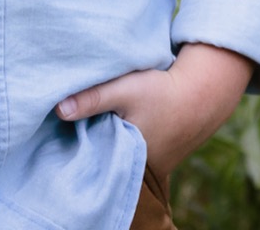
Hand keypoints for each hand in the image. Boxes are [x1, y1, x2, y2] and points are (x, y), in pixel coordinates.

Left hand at [54, 43, 255, 175]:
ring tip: (91, 122)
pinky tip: (110, 125)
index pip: (90, 158)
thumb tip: (58, 110)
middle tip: (71, 123)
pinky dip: (117, 141)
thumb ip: (92, 98)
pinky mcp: (151, 159)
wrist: (201, 94)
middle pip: (101, 158)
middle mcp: (137, 169)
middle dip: (87, 143)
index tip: (62, 128)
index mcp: (127, 157)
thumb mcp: (125, 89)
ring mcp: (146, 167)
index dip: (75, 143)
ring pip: (113, 155)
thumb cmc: (162, 92)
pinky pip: (125, 154)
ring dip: (102, 141)